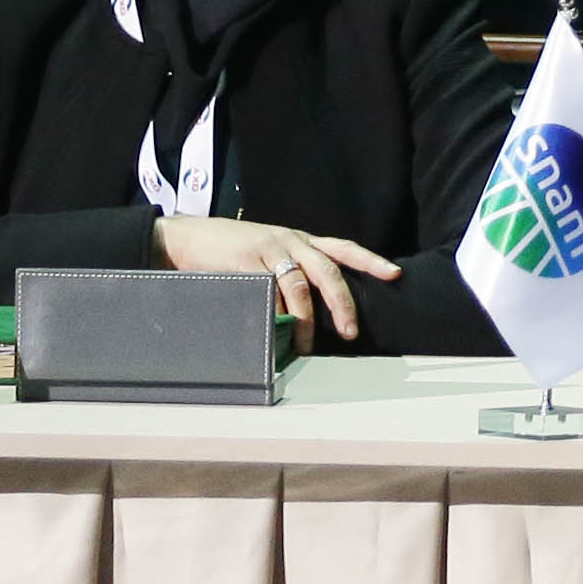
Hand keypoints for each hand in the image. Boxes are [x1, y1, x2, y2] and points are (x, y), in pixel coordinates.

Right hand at [154, 213, 396, 344]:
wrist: (187, 238)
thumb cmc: (231, 249)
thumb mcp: (268, 251)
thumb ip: (292, 270)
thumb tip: (314, 309)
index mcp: (300, 239)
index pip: (343, 248)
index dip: (370, 261)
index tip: (394, 274)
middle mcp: (290, 241)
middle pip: (327, 271)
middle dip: (342, 304)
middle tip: (350, 332)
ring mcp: (268, 250)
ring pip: (298, 286)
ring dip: (305, 320)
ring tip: (307, 345)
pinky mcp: (245, 263)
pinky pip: (268, 292)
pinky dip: (276, 314)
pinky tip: (278, 329)